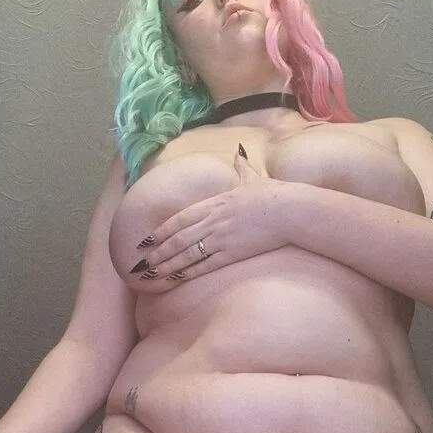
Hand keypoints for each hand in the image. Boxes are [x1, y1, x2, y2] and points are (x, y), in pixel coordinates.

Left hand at [131, 146, 289, 287]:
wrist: (290, 210)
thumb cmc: (275, 194)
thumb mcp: (253, 178)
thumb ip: (242, 168)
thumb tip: (238, 153)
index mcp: (215, 202)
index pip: (181, 218)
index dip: (161, 230)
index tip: (147, 240)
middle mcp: (213, 220)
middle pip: (178, 238)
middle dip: (158, 252)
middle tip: (142, 263)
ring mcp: (221, 238)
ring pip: (186, 254)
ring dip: (167, 265)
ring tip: (153, 275)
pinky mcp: (232, 253)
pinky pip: (204, 265)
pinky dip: (188, 273)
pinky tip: (176, 279)